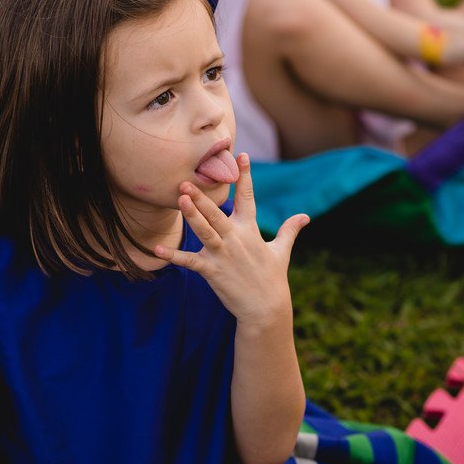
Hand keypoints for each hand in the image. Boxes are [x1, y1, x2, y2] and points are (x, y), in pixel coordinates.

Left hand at [154, 153, 307, 327]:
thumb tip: (305, 217)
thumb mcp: (282, 251)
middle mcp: (236, 239)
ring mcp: (223, 255)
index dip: (245, 176)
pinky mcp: (213, 272)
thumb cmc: (272, 279)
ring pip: (204, 231)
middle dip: (202, 198)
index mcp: (251, 230)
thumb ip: (289, 230)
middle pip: (217, 214)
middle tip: (186, 181)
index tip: (241, 155)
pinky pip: (190, 261)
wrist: (266, 309)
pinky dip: (174, 256)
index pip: (247, 198)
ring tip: (181, 199)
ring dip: (192, 216)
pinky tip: (158, 249)